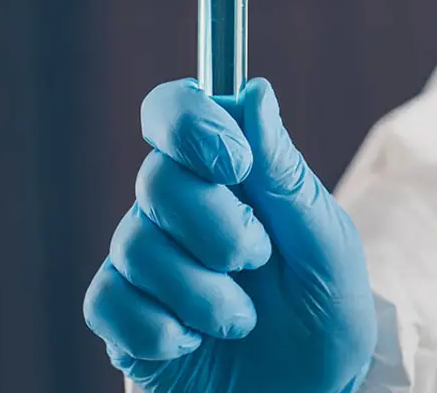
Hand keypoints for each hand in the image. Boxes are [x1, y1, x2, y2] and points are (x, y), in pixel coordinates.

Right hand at [84, 79, 376, 392]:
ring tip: (244, 321)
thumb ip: (285, 172)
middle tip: (258, 259)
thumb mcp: (325, 241)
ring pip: (136, 246)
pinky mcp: (123, 319)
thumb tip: (254, 92)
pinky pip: (109, 302)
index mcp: (230, 175)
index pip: (176, 109)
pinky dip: (161, 329)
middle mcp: (178, 210)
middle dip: (216, 227)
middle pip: (155, 178)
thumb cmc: (327, 311)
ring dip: (203, 292)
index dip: (193, 125)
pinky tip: (195, 343)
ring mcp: (146, 263)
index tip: (237, 164)